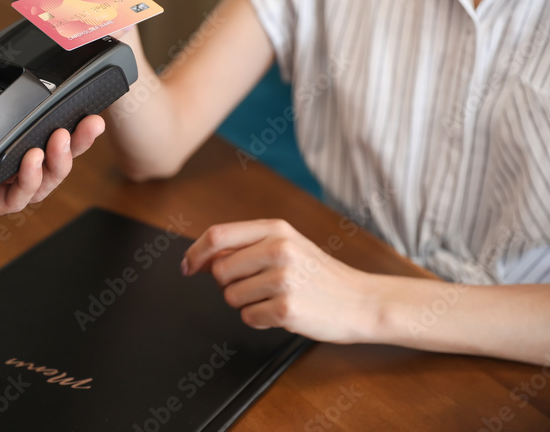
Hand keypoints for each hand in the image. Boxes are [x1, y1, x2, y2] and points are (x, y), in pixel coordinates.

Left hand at [0, 62, 104, 222]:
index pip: (34, 131)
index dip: (63, 122)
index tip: (83, 107)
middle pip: (46, 159)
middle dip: (74, 143)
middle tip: (91, 124)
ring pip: (36, 184)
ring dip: (57, 163)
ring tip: (61, 140)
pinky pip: (9, 201)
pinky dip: (27, 183)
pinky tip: (32, 159)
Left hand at [181, 219, 378, 343]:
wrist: (362, 301)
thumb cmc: (319, 274)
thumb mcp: (287, 244)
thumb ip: (246, 245)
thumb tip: (198, 258)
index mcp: (276, 229)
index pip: (217, 235)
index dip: (195, 252)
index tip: (187, 266)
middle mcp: (279, 249)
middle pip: (219, 270)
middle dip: (228, 284)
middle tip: (257, 286)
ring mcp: (283, 279)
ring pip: (231, 296)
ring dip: (247, 303)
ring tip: (276, 297)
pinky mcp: (286, 308)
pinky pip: (248, 317)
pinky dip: (260, 319)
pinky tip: (283, 312)